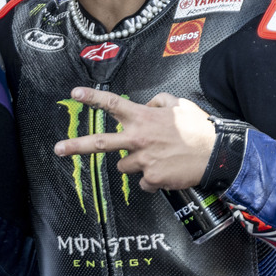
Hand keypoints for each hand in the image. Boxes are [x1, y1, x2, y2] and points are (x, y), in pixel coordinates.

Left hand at [53, 89, 215, 192]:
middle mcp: (138, 138)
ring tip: (157, 159)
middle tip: (58, 149)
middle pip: (100, 143)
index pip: (113, 104)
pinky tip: (167, 172)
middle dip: (76, 146)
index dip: (92, 98)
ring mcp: (143, 160)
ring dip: (135, 163)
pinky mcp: (151, 178)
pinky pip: (143, 182)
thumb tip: (146, 106)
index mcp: (144, 118)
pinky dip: (151, 179)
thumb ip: (158, 102)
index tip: (74, 94)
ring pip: (124, 165)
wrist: (217, 155)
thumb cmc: (199, 129)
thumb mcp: (180, 105)